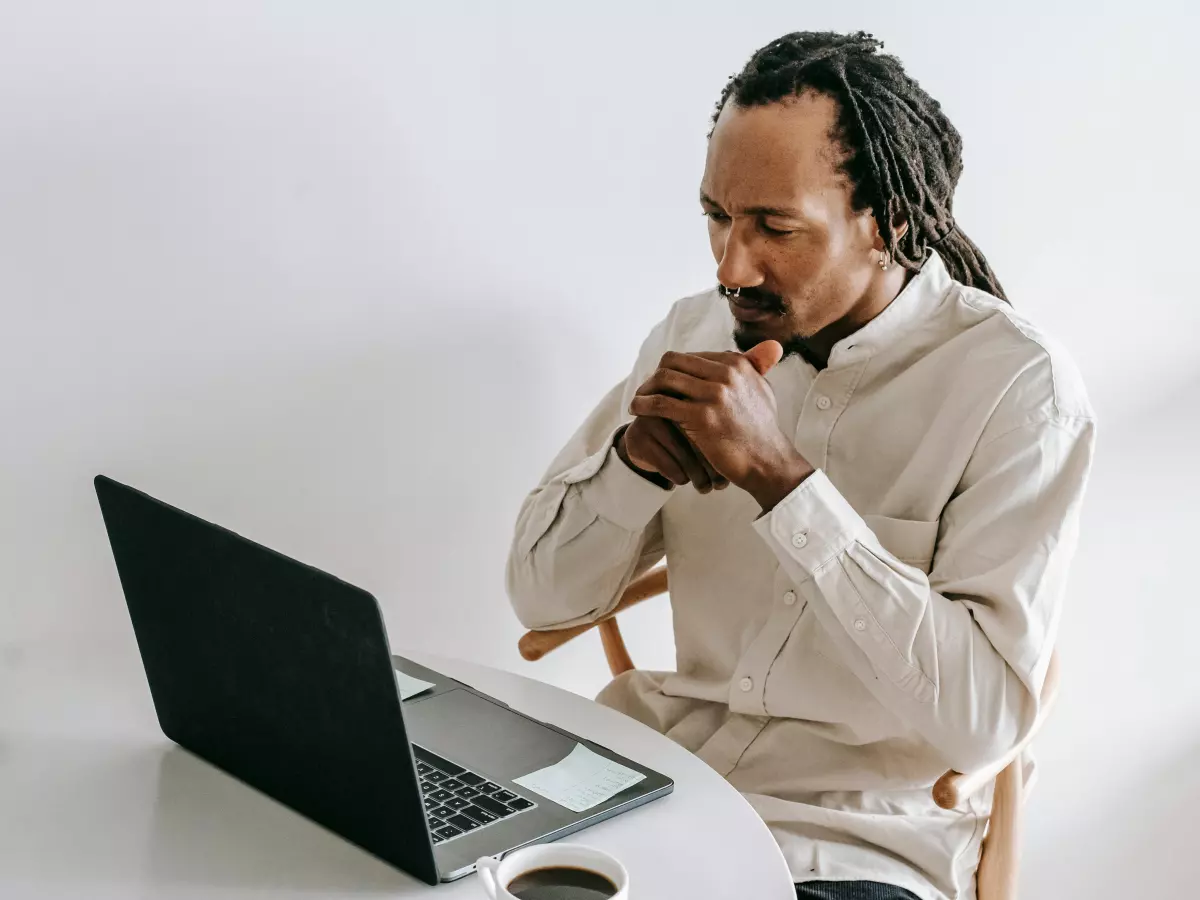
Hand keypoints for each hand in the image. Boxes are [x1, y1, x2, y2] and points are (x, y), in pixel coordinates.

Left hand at [628, 341, 813, 509]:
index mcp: (737, 364)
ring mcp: (714, 394)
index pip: (691, 356)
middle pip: (673, 361)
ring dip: (645, 388)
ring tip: (638, 400)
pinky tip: (637, 410)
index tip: (663, 383)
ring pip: (664, 378)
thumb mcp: (763, 390)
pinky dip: (644, 404)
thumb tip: (747, 350)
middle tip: (646, 390)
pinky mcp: (701, 416)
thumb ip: (753, 367)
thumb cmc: (762, 431)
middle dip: (656, 375)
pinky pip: (661, 403)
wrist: (768, 462)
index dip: (673, 370)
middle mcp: (726, 374)